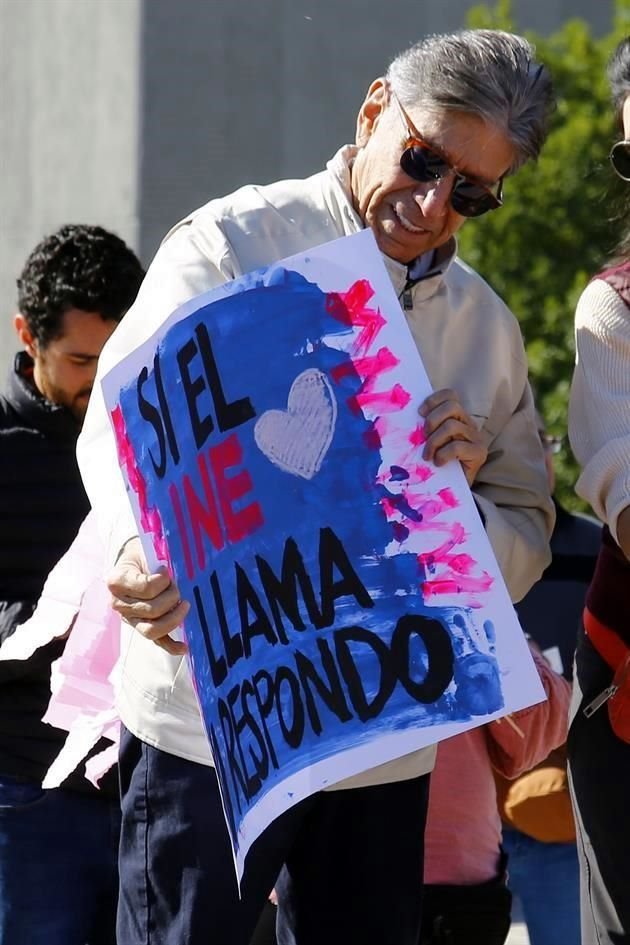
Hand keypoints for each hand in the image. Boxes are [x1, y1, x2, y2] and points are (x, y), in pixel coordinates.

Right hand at [107, 537, 188, 655]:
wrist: (134, 563)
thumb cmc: (142, 556)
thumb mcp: (146, 551)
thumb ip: (157, 561)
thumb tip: (173, 573)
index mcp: (116, 581)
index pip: (146, 588)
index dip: (162, 580)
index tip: (165, 570)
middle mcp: (118, 603)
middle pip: (151, 610)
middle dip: (171, 597)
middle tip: (176, 586)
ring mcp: (129, 619)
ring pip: (152, 630)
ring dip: (174, 618)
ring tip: (184, 604)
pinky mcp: (142, 627)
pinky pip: (156, 641)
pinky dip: (171, 646)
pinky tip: (184, 647)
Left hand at [419, 388, 486, 485]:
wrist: (452, 488)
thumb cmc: (437, 464)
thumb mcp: (429, 442)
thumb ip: (424, 429)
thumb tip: (405, 418)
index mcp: (457, 417)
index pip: (450, 395)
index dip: (434, 400)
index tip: (419, 413)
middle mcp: (469, 424)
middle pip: (452, 406)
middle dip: (433, 419)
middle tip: (423, 435)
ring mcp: (476, 438)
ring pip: (452, 426)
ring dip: (434, 441)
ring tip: (428, 455)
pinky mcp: (479, 453)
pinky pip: (457, 446)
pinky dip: (443, 454)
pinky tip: (439, 463)